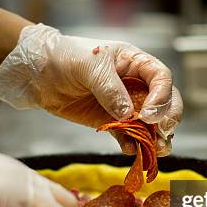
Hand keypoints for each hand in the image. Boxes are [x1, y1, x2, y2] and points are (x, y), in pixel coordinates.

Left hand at [0, 23, 181, 155]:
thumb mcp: (90, 66)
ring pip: (150, 123)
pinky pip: (127, 135)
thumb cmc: (65, 57)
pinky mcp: (109, 121)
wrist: (38, 72)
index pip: (161, 78)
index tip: (149, 114)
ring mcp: (124, 104)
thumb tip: (129, 114)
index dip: (162, 97)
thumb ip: (110, 90)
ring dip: (156, 137)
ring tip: (156, 150)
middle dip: (167, 118)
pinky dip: (131, 144)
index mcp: (135, 62)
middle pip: (164, 102)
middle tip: (163, 133)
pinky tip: (129, 150)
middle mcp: (135, 83)